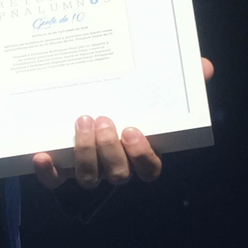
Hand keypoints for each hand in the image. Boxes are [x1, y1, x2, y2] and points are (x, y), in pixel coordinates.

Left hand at [30, 59, 211, 188]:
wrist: (90, 106)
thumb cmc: (133, 101)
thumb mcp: (161, 90)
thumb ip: (185, 82)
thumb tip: (205, 67)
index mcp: (139, 153)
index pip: (149, 170)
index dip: (142, 156)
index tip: (133, 130)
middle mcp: (115, 166)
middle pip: (117, 174)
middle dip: (109, 149)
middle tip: (103, 119)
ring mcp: (89, 169)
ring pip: (89, 177)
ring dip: (85, 152)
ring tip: (82, 121)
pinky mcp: (62, 169)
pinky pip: (56, 180)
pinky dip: (49, 172)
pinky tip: (42, 154)